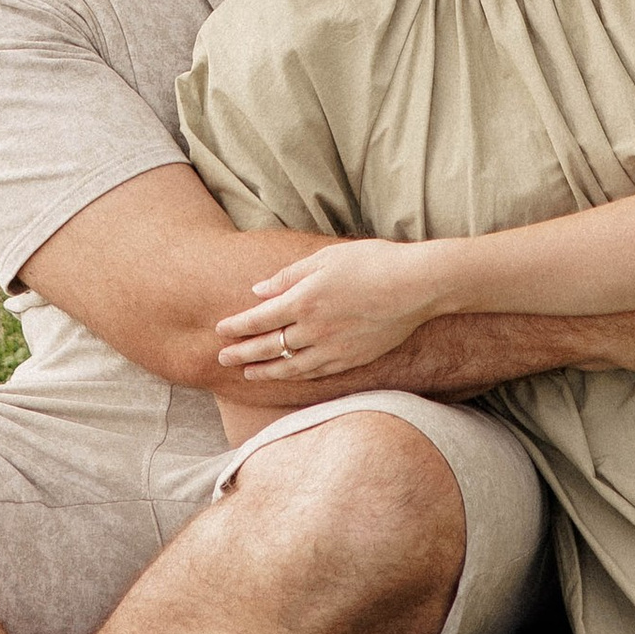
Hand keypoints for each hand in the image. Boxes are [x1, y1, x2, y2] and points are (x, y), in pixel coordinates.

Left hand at [217, 241, 444, 380]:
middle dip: (242, 353)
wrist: (415, 286)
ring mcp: (334, 348)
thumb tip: (259, 290)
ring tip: (248, 373)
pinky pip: (316, 373)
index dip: (237, 326)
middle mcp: (314, 329)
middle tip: (221, 358)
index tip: (220, 330)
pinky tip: (288, 375)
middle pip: (269, 347)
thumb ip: (289, 276)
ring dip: (265, 370)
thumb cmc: (371, 262)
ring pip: (290, 366)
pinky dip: (296, 376)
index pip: (259, 319)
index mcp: (304, 300)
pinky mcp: (351, 359)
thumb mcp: (325, 258)